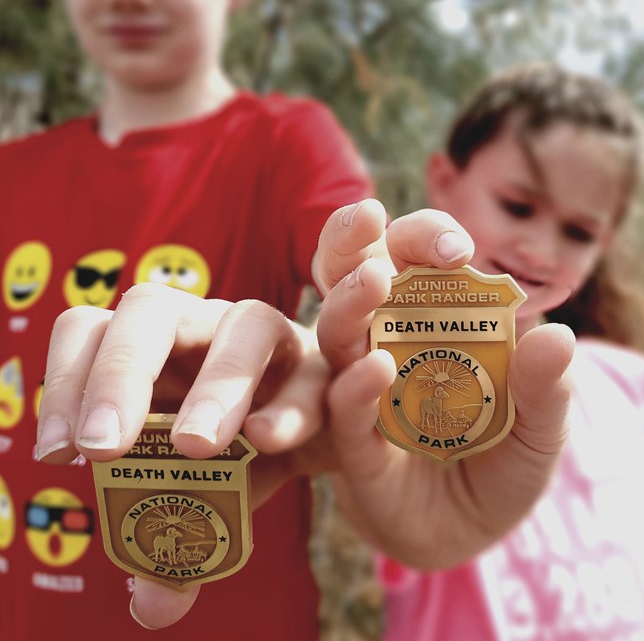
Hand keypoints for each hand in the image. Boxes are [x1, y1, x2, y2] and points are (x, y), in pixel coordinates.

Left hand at [37, 284, 330, 626]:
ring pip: (243, 324)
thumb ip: (174, 544)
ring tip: (196, 446)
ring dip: (217, 384)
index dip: (64, 381)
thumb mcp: (194, 495)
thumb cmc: (232, 451)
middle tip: (102, 449)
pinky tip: (266, 442)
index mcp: (147, 347)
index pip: (89, 331)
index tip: (54, 456)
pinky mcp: (318, 360)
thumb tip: (150, 605)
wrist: (309, 427)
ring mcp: (263, 332)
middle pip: (149, 309)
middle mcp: (199, 324)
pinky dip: (288, 407)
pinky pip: (309, 372)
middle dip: (121, 374)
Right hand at [315, 199, 573, 567]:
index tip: (456, 248)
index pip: (416, 257)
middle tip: (366, 218)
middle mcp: (384, 339)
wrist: (465, 536)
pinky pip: (343, 409)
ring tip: (369, 285)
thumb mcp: (538, 430)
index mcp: (429, 317)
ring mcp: (358, 386)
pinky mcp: (348, 443)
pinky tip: (373, 373)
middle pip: (355, 273)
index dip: (428, 237)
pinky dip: (355, 388)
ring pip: (336, 330)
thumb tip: (557, 336)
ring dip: (346, 303)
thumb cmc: (500, 464)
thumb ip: (547, 390)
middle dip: (351, 240)